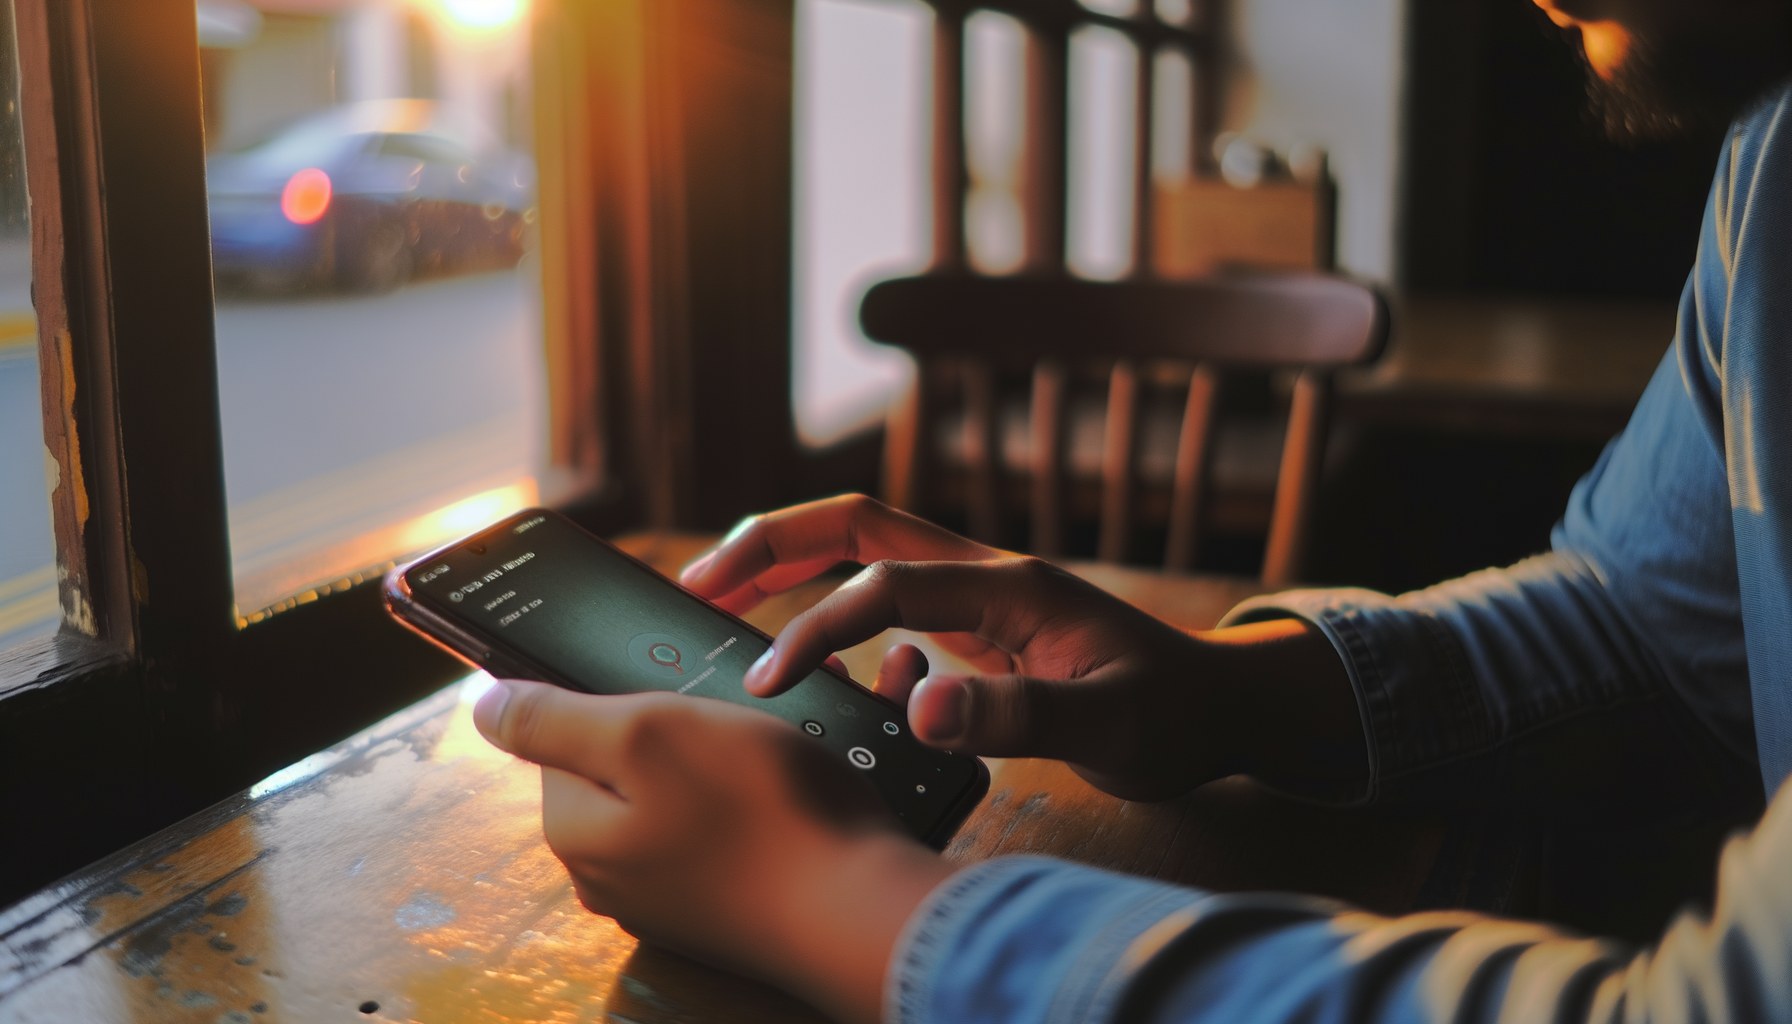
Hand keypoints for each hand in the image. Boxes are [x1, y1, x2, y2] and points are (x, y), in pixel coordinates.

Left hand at [473, 680, 953, 1023]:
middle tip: (741, 715)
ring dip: (730, 756)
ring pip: (685, 792)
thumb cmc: (761, 811)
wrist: (865, 909)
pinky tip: (799, 791)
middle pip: (626, 764)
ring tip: (782, 749)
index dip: (622, 696)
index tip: (680, 687)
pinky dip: (759, 799)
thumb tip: (483, 706)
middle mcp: (612, 875)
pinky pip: (728, 828)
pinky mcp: (729, 905)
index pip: (563, 733)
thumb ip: (554, 719)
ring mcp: (673, 897)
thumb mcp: (646, 733)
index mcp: (577, 829)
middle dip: (683, 726)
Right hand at [682, 495, 1364, 801]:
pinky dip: (828, 607)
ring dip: (787, 565)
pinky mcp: (974, 625)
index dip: (816, 626)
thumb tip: (918, 710)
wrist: (1220, 708)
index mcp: (1009, 586)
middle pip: (854, 527)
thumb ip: (1017, 712)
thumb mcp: (1109, 726)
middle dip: (768, 546)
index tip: (769, 684)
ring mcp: (976, 595)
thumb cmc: (1173, 716)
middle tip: (693, 585)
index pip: (884, 587)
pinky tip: (813, 659)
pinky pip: (882, 596)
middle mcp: (983, 575)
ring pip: (861, 553)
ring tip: (716, 598)